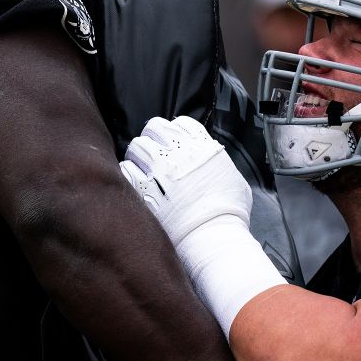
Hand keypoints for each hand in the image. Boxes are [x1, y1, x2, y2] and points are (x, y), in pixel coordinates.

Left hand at [119, 116, 251, 254]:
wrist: (214, 237)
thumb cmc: (229, 214)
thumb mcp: (234, 180)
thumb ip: (218, 166)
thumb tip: (214, 164)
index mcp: (203, 149)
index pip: (182, 123)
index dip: (175, 131)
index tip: (173, 141)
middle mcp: (180, 154)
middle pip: (155, 128)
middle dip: (152, 138)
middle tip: (153, 152)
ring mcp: (160, 171)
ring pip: (137, 146)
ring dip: (137, 154)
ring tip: (141, 166)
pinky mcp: (145, 190)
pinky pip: (126, 170)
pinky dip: (128, 172)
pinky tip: (133, 180)